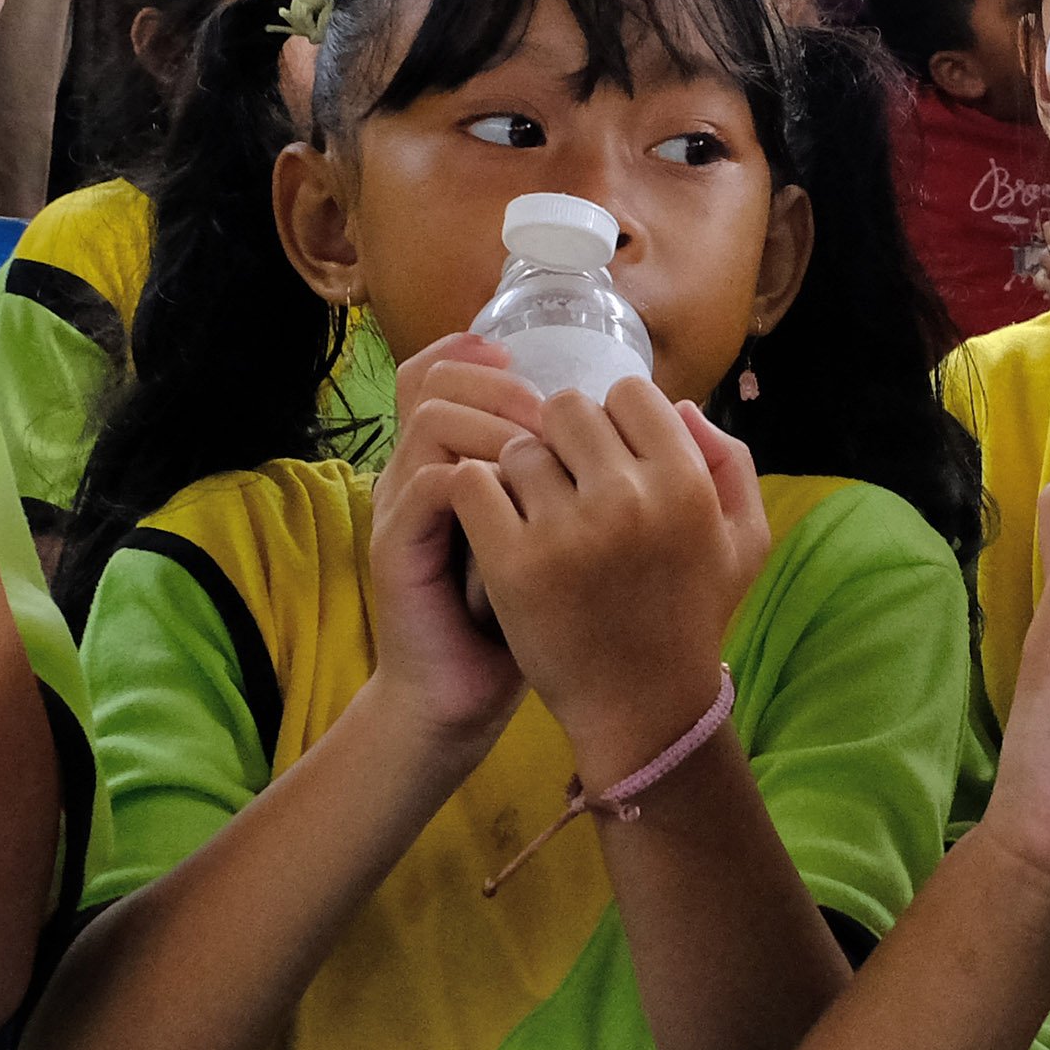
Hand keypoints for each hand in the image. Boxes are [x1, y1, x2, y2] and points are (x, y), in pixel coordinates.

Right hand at [371, 337, 546, 737]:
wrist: (459, 694)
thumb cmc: (522, 622)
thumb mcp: (558, 543)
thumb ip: (585, 478)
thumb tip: (652, 415)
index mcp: (451, 460)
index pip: (448, 369)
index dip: (488, 355)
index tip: (549, 370)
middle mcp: (419, 471)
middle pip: (436, 377)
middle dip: (503, 384)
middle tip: (555, 417)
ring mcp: (401, 505)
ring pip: (433, 418)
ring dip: (497, 426)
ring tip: (547, 455)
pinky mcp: (396, 547)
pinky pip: (430, 483)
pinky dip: (481, 479)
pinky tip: (526, 503)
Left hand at [443, 364, 772, 766]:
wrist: (643, 709)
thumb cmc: (691, 617)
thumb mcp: (745, 541)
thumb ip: (729, 462)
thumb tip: (679, 407)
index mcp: (686, 484)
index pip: (629, 394)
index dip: (615, 422)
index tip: (608, 462)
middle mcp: (629, 499)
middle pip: (568, 409)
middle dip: (564, 440)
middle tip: (566, 485)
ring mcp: (568, 531)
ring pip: (520, 447)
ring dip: (523, 473)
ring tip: (537, 516)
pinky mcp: (514, 563)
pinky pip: (474, 484)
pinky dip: (479, 496)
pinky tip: (498, 527)